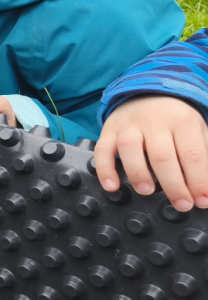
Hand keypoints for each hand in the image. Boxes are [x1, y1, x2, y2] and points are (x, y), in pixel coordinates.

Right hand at [95, 95, 207, 210]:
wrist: (146, 94)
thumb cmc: (175, 120)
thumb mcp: (198, 130)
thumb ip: (204, 155)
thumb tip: (207, 187)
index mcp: (182, 121)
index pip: (192, 154)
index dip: (199, 180)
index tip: (202, 201)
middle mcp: (154, 121)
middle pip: (162, 156)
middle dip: (173, 185)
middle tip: (181, 205)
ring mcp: (128, 126)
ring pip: (130, 149)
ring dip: (138, 173)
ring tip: (147, 191)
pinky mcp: (108, 131)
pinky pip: (102, 150)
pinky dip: (105, 169)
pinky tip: (112, 186)